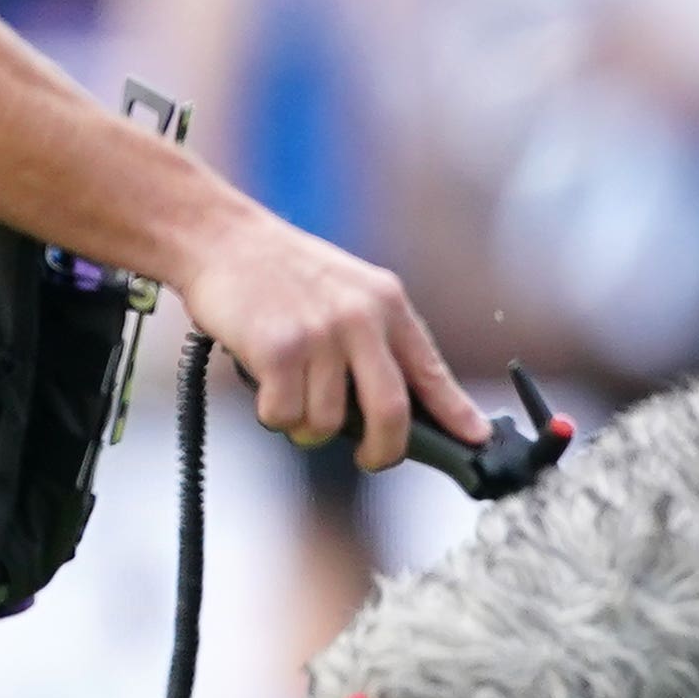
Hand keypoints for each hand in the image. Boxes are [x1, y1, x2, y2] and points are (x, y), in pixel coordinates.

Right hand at [172, 206, 484, 467]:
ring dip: (307, 426)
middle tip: (370, 458)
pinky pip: (285, 417)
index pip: (432, 372)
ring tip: (290, 392)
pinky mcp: (279, 350)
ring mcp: (321, 334)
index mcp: (388, 305)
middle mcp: (362, 319)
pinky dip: (274, 415)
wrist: (223, 239)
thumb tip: (404, 408)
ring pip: (328, 423)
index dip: (456, 413)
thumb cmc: (285, 275)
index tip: (475, 440)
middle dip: (383, 452)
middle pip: (391, 413)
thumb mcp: (351, 293)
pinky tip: (264, 383)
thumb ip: (379, 341)